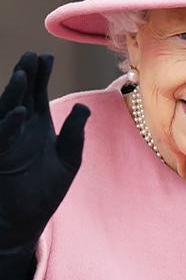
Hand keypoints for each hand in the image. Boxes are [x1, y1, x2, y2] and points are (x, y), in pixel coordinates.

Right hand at [0, 53, 88, 252]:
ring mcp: (7, 143)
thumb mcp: (68, 160)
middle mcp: (19, 131)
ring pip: (7, 112)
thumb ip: (74, 134)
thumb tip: (83, 106)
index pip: (36, 95)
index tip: (45, 56)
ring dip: (14, 94)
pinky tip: (21, 112)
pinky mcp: (0, 159)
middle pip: (20, 97)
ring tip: (23, 75)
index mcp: (37, 128)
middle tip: (31, 55)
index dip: (40, 76)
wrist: (24, 223)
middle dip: (25, 76)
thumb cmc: (44, 192)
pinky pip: (2, 138)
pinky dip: (10, 125)